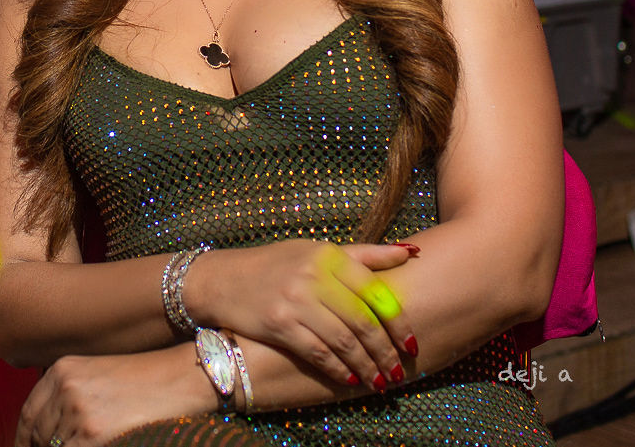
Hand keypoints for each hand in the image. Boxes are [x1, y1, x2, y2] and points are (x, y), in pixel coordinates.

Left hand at [18, 345, 215, 446]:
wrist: (184, 376)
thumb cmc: (149, 380)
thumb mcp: (99, 376)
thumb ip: (69, 398)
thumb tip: (50, 435)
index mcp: (61, 370)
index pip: (28, 415)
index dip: (26, 439)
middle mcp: (64, 386)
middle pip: (37, 435)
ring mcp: (77, 409)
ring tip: (87, 444)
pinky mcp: (93, 432)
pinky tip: (95, 446)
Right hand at [191, 241, 416, 390]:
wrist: (223, 280)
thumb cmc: (275, 265)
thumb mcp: (317, 252)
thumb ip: (364, 255)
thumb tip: (410, 253)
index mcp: (329, 255)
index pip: (375, 292)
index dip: (398, 323)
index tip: (412, 344)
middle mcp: (314, 275)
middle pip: (363, 321)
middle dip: (386, 351)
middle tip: (398, 371)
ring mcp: (295, 300)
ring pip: (344, 341)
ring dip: (367, 366)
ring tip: (380, 381)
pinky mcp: (279, 323)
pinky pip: (318, 352)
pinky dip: (338, 369)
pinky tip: (349, 379)